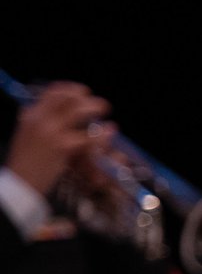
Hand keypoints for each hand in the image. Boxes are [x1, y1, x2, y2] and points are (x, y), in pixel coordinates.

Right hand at [6, 81, 112, 197]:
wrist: (19, 184)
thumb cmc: (24, 163)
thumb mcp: (26, 136)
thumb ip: (38, 122)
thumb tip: (52, 113)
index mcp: (30, 115)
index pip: (52, 92)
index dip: (70, 89)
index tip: (82, 92)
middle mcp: (40, 119)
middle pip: (68, 97)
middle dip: (87, 97)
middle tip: (100, 105)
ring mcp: (52, 132)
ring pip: (80, 111)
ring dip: (96, 108)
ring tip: (106, 113)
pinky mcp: (63, 147)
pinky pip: (89, 136)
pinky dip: (102, 134)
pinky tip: (109, 133)